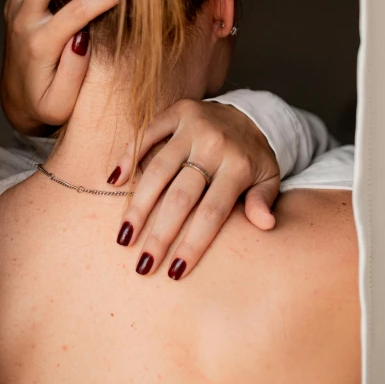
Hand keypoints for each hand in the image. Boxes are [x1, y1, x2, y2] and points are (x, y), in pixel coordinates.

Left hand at [1, 0, 117, 133]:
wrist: (17, 98)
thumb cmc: (44, 101)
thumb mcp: (61, 103)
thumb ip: (74, 73)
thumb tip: (84, 38)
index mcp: (39, 45)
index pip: (73, 15)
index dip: (100, 1)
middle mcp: (24, 20)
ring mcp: (16, 6)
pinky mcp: (15, 0)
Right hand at [111, 100, 279, 278]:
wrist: (250, 113)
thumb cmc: (255, 157)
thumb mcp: (269, 178)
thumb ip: (263, 201)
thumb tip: (266, 225)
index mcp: (239, 165)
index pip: (212, 211)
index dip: (193, 242)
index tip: (175, 271)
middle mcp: (215, 144)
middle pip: (181, 195)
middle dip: (160, 233)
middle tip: (143, 264)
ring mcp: (194, 126)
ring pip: (159, 169)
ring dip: (138, 204)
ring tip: (124, 235)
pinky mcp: (177, 112)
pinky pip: (148, 133)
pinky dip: (129, 156)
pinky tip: (114, 182)